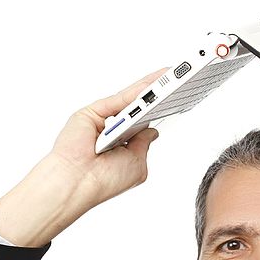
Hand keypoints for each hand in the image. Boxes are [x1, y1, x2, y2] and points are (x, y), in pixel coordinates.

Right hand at [0, 69, 165, 246]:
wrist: (77, 183)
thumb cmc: (103, 180)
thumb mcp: (136, 164)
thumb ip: (144, 145)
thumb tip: (152, 129)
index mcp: (122, 149)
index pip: (144, 126)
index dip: (161, 115)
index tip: (181, 102)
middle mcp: (112, 134)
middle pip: (138, 110)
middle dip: (159, 98)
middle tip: (182, 81)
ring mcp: (101, 122)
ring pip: (129, 102)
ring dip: (150, 89)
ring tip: (172, 76)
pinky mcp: (91, 113)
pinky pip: (118, 100)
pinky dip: (136, 92)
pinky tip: (153, 85)